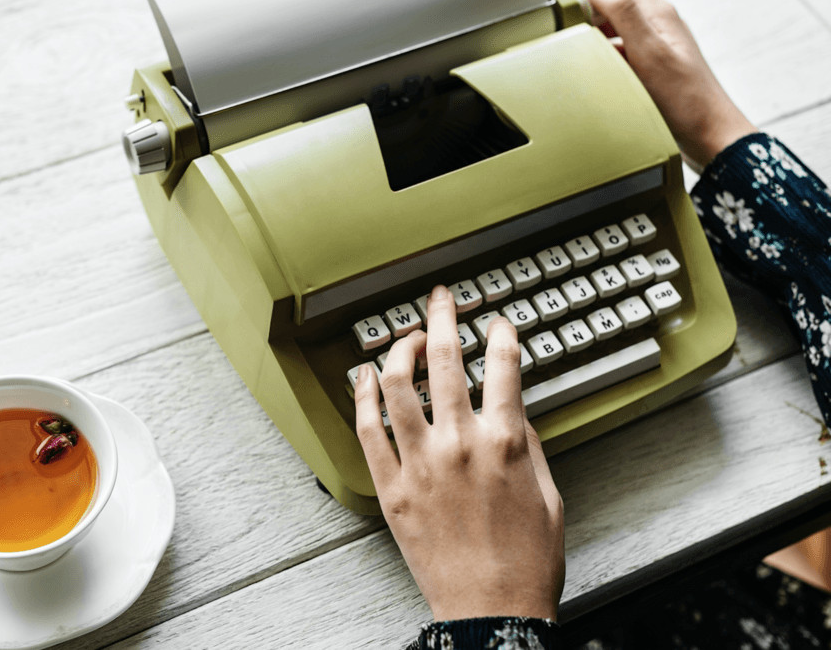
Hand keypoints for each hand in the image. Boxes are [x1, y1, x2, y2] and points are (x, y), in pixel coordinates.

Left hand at [354, 285, 564, 620]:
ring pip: (399, 384)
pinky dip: (362, 395)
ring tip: (404, 337)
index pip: (504, 365)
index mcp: (506, 441)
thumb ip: (527, 444)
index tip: (497, 323)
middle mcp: (460, 443)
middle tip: (441, 300)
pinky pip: (368, 428)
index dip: (501, 334)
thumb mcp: (549, 494)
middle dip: (443, 317)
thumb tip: (510, 408)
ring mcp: (421, 463)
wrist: (492, 612)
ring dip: (401, 348)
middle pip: (445, 358)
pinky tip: (364, 377)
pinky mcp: (391, 487)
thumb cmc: (525, 562)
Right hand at [582, 0, 757, 170]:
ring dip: (590, 35)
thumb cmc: (686, 99)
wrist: (708, 133)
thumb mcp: (650, 52)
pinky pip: (615, 48)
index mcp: (655, 11)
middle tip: (569, 40)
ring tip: (580, 57)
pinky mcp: (647, 62)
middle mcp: (653, 21)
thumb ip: (624, 12)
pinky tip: (597, 73)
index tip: (566, 17)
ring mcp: (650, 42)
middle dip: (582, 13)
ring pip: (607, 24)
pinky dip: (601, 55)